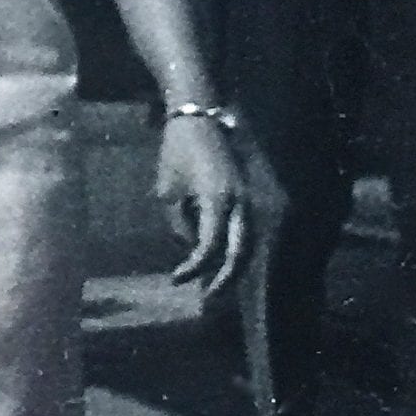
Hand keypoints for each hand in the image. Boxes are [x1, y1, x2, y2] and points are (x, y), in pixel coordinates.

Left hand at [156, 115, 247, 296]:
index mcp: (218, 200)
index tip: (176, 279)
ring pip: (246, 242)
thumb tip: (191, 248)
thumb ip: (180, 224)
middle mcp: (239, 202)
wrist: (198, 115)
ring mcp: (246, 197)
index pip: (209, 247)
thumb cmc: (177, 151)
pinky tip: (218, 260)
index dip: (194, 268)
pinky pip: (242, 228)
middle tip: (209, 300)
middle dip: (225, 279)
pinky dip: (234, 247)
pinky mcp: (245, 194)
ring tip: (215, 287)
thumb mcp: (168, 192)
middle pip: (240, 252)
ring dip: (233, 266)